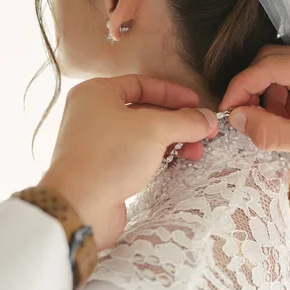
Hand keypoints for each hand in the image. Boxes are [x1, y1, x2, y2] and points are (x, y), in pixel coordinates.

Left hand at [39, 75, 217, 248]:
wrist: (80, 206)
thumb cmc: (110, 157)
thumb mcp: (155, 130)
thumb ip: (185, 121)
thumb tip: (208, 119)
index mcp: (97, 93)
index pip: (142, 84)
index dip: (173, 93)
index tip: (197, 103)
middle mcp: (93, 114)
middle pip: (145, 110)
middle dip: (177, 121)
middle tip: (202, 131)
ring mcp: (97, 142)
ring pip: (142, 134)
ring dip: (172, 140)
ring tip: (194, 152)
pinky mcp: (103, 167)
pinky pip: (136, 153)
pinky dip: (157, 154)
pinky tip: (176, 161)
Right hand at [220, 46, 289, 185]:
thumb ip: (272, 131)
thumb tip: (238, 120)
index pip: (268, 66)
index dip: (242, 87)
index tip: (229, 110)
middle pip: (273, 64)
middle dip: (255, 92)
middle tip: (247, 120)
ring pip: (283, 74)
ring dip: (271, 100)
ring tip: (277, 127)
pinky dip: (286, 104)